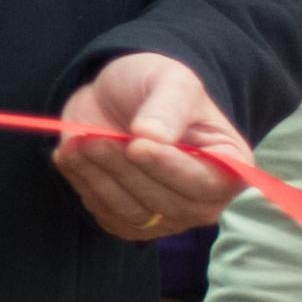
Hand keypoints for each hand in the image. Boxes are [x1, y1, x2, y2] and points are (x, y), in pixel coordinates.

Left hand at [55, 52, 251, 240]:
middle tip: (95, 138)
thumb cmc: (154, 85)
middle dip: (126, 169)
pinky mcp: (130, 221)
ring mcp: (168, 216)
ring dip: (101, 178)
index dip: (171, 169)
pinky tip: (72, 156)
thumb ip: (168, 106)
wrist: (115, 96)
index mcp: (230, 165)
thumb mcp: (169, 79)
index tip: (137, 146)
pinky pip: (107, 215)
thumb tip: (153, 137)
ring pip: (133, 213)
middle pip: (168, 203)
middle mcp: (204, 199)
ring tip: (79, 143)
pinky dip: (85, 187)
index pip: (207, 183)